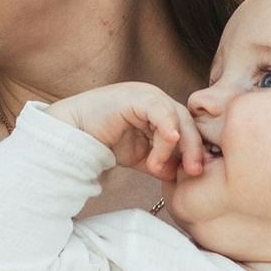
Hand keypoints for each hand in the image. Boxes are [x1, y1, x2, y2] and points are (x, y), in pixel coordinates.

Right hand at [47, 80, 207, 181]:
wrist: (73, 133)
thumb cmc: (103, 140)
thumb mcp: (139, 156)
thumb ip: (159, 163)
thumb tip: (178, 175)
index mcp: (161, 113)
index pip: (188, 130)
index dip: (195, 150)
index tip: (197, 172)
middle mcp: (157, 101)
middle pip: (187, 123)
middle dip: (193, 148)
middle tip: (195, 171)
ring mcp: (148, 96)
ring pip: (176, 117)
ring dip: (175, 144)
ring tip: (161, 166)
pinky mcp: (136, 96)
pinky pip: (159, 110)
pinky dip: (167, 125)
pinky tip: (171, 139)